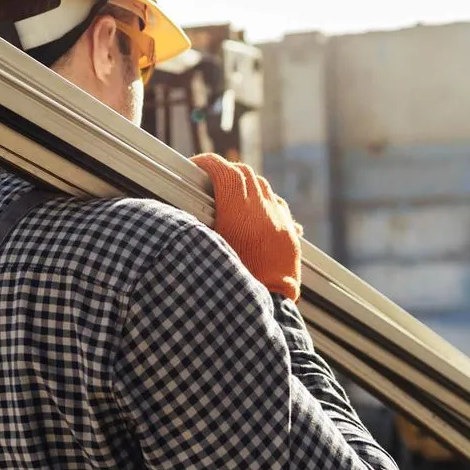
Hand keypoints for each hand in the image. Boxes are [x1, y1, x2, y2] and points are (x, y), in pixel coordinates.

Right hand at [190, 153, 302, 301]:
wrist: (269, 305)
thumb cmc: (231, 284)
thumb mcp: (208, 251)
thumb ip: (197, 228)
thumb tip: (178, 215)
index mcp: (238, 214)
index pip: (224, 171)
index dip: (207, 163)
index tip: (196, 166)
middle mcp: (262, 211)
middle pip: (244, 174)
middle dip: (225, 171)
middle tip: (209, 180)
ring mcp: (280, 221)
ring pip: (263, 186)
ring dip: (245, 185)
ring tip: (230, 196)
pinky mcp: (290, 235)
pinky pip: (278, 206)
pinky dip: (264, 202)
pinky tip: (256, 213)